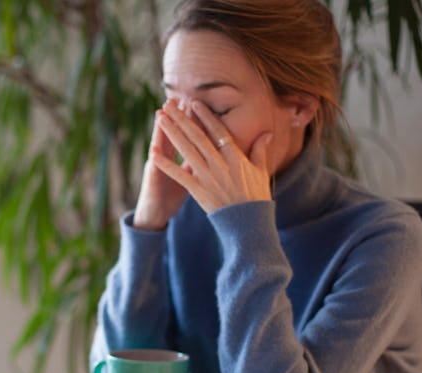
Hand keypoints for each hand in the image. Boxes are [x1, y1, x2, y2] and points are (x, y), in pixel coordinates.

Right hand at [133, 108, 188, 230]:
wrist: (155, 214)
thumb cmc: (170, 195)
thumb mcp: (187, 176)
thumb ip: (197, 161)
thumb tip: (211, 149)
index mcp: (175, 157)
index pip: (186, 135)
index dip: (190, 120)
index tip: (196, 103)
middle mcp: (164, 159)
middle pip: (171, 135)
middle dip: (175, 118)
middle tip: (179, 98)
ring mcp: (156, 170)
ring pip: (158, 147)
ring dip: (159, 132)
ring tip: (160, 114)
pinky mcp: (152, 183)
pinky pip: (153, 172)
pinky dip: (154, 162)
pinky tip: (153, 150)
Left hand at [150, 99, 271, 213]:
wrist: (248, 222)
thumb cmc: (256, 196)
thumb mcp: (261, 171)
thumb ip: (260, 150)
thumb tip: (267, 132)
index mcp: (235, 157)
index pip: (218, 131)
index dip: (205, 116)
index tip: (194, 102)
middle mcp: (220, 164)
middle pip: (198, 136)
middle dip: (182, 119)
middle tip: (168, 105)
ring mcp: (208, 177)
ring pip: (187, 150)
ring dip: (172, 134)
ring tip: (160, 119)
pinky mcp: (198, 191)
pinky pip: (179, 175)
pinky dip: (166, 165)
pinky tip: (154, 154)